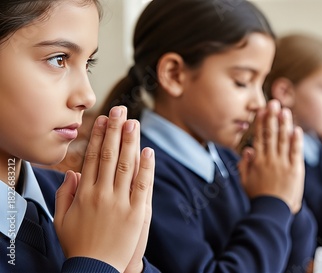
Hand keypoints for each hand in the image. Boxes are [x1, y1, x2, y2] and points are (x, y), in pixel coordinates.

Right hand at [54, 106, 154, 272]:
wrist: (95, 270)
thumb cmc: (78, 245)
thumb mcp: (62, 220)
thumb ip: (65, 195)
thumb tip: (73, 173)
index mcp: (84, 194)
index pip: (92, 158)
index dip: (99, 136)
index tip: (103, 119)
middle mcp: (101, 194)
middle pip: (109, 156)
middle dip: (115, 130)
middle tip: (121, 109)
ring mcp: (120, 203)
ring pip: (126, 166)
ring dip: (130, 142)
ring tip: (134, 122)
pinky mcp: (136, 213)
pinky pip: (142, 185)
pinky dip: (146, 167)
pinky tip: (148, 150)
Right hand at [239, 100, 304, 213]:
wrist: (272, 211)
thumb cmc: (258, 197)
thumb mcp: (245, 181)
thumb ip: (244, 165)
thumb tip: (247, 149)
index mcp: (258, 161)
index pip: (259, 137)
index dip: (261, 122)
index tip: (262, 110)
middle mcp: (270, 159)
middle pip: (271, 135)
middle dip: (272, 117)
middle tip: (274, 103)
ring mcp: (283, 164)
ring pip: (283, 140)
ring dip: (284, 124)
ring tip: (285, 110)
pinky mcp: (295, 170)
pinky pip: (295, 152)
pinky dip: (296, 140)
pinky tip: (296, 129)